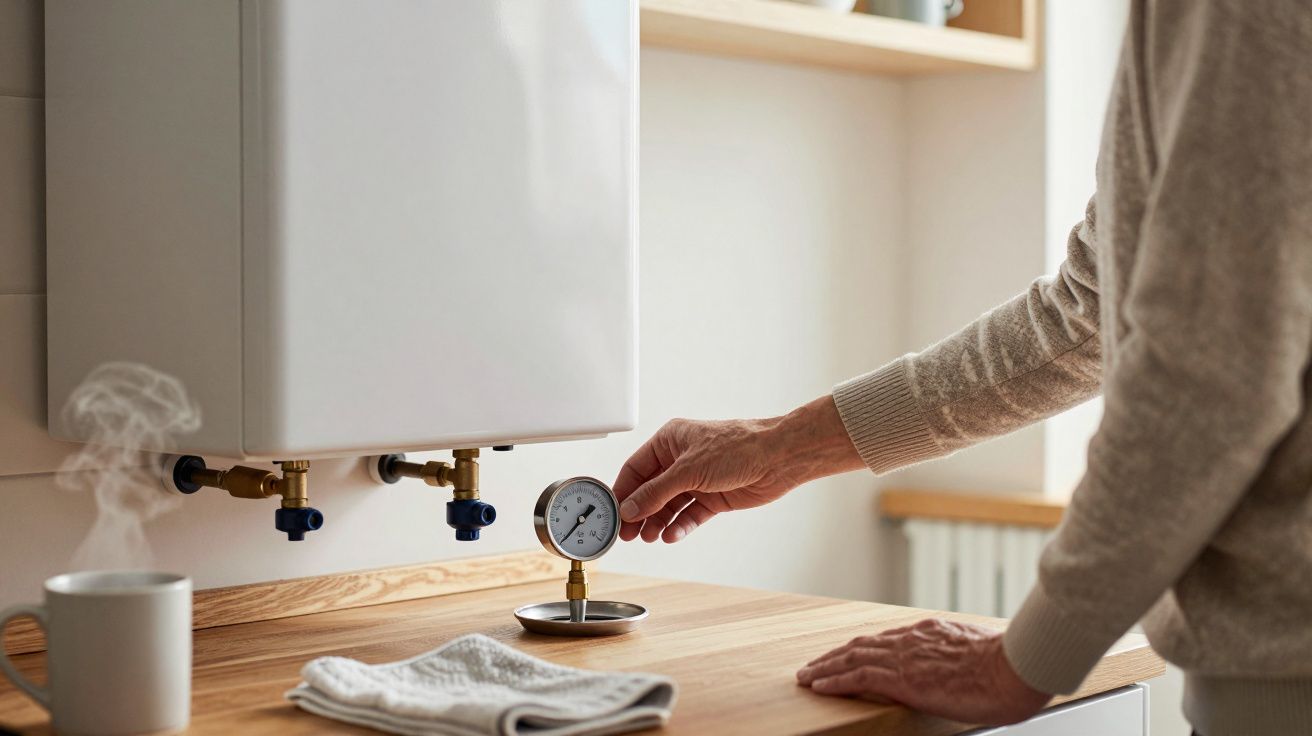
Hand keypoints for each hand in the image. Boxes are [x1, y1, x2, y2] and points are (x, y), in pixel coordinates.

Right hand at [613, 396, 864, 542]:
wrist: (778, 458)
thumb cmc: (738, 447)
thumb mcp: (688, 470)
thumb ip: (656, 492)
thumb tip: (630, 508)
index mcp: (670, 441)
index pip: (636, 469)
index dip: (623, 492)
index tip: (612, 513)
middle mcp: (681, 460)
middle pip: (650, 490)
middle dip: (638, 512)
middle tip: (627, 534)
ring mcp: (698, 480)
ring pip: (669, 505)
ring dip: (658, 521)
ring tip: (649, 537)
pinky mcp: (713, 497)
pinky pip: (690, 515)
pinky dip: (680, 526)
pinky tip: (671, 535)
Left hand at [796, 619, 1049, 725]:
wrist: (1014, 668)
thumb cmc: (1010, 667)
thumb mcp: (981, 653)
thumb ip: (962, 655)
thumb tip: (965, 666)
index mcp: (931, 632)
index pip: (885, 639)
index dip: (862, 648)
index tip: (846, 654)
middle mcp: (912, 639)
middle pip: (862, 644)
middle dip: (835, 656)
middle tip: (814, 666)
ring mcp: (905, 657)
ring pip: (852, 657)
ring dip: (825, 667)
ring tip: (807, 677)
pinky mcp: (902, 677)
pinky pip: (858, 676)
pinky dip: (835, 680)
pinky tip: (819, 687)